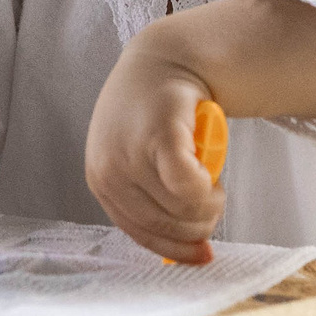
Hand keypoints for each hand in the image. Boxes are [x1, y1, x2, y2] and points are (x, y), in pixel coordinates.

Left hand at [85, 43, 222, 262]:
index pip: (139, 234)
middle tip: (214, 200)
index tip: (203, 255)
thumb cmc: (154, 117)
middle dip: (200, 224)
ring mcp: (130, 152)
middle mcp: (108, 169)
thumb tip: (195, 255)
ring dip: (209, 203)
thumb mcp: (141, 163)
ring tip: (212, 179)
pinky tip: (211, 170)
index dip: (176, 249)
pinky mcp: (159, 135)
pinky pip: (189, 185)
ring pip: (181, 209)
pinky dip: (207, 186)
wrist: (164, 60)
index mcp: (101, 181)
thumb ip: (156, 203)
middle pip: (165, 226)